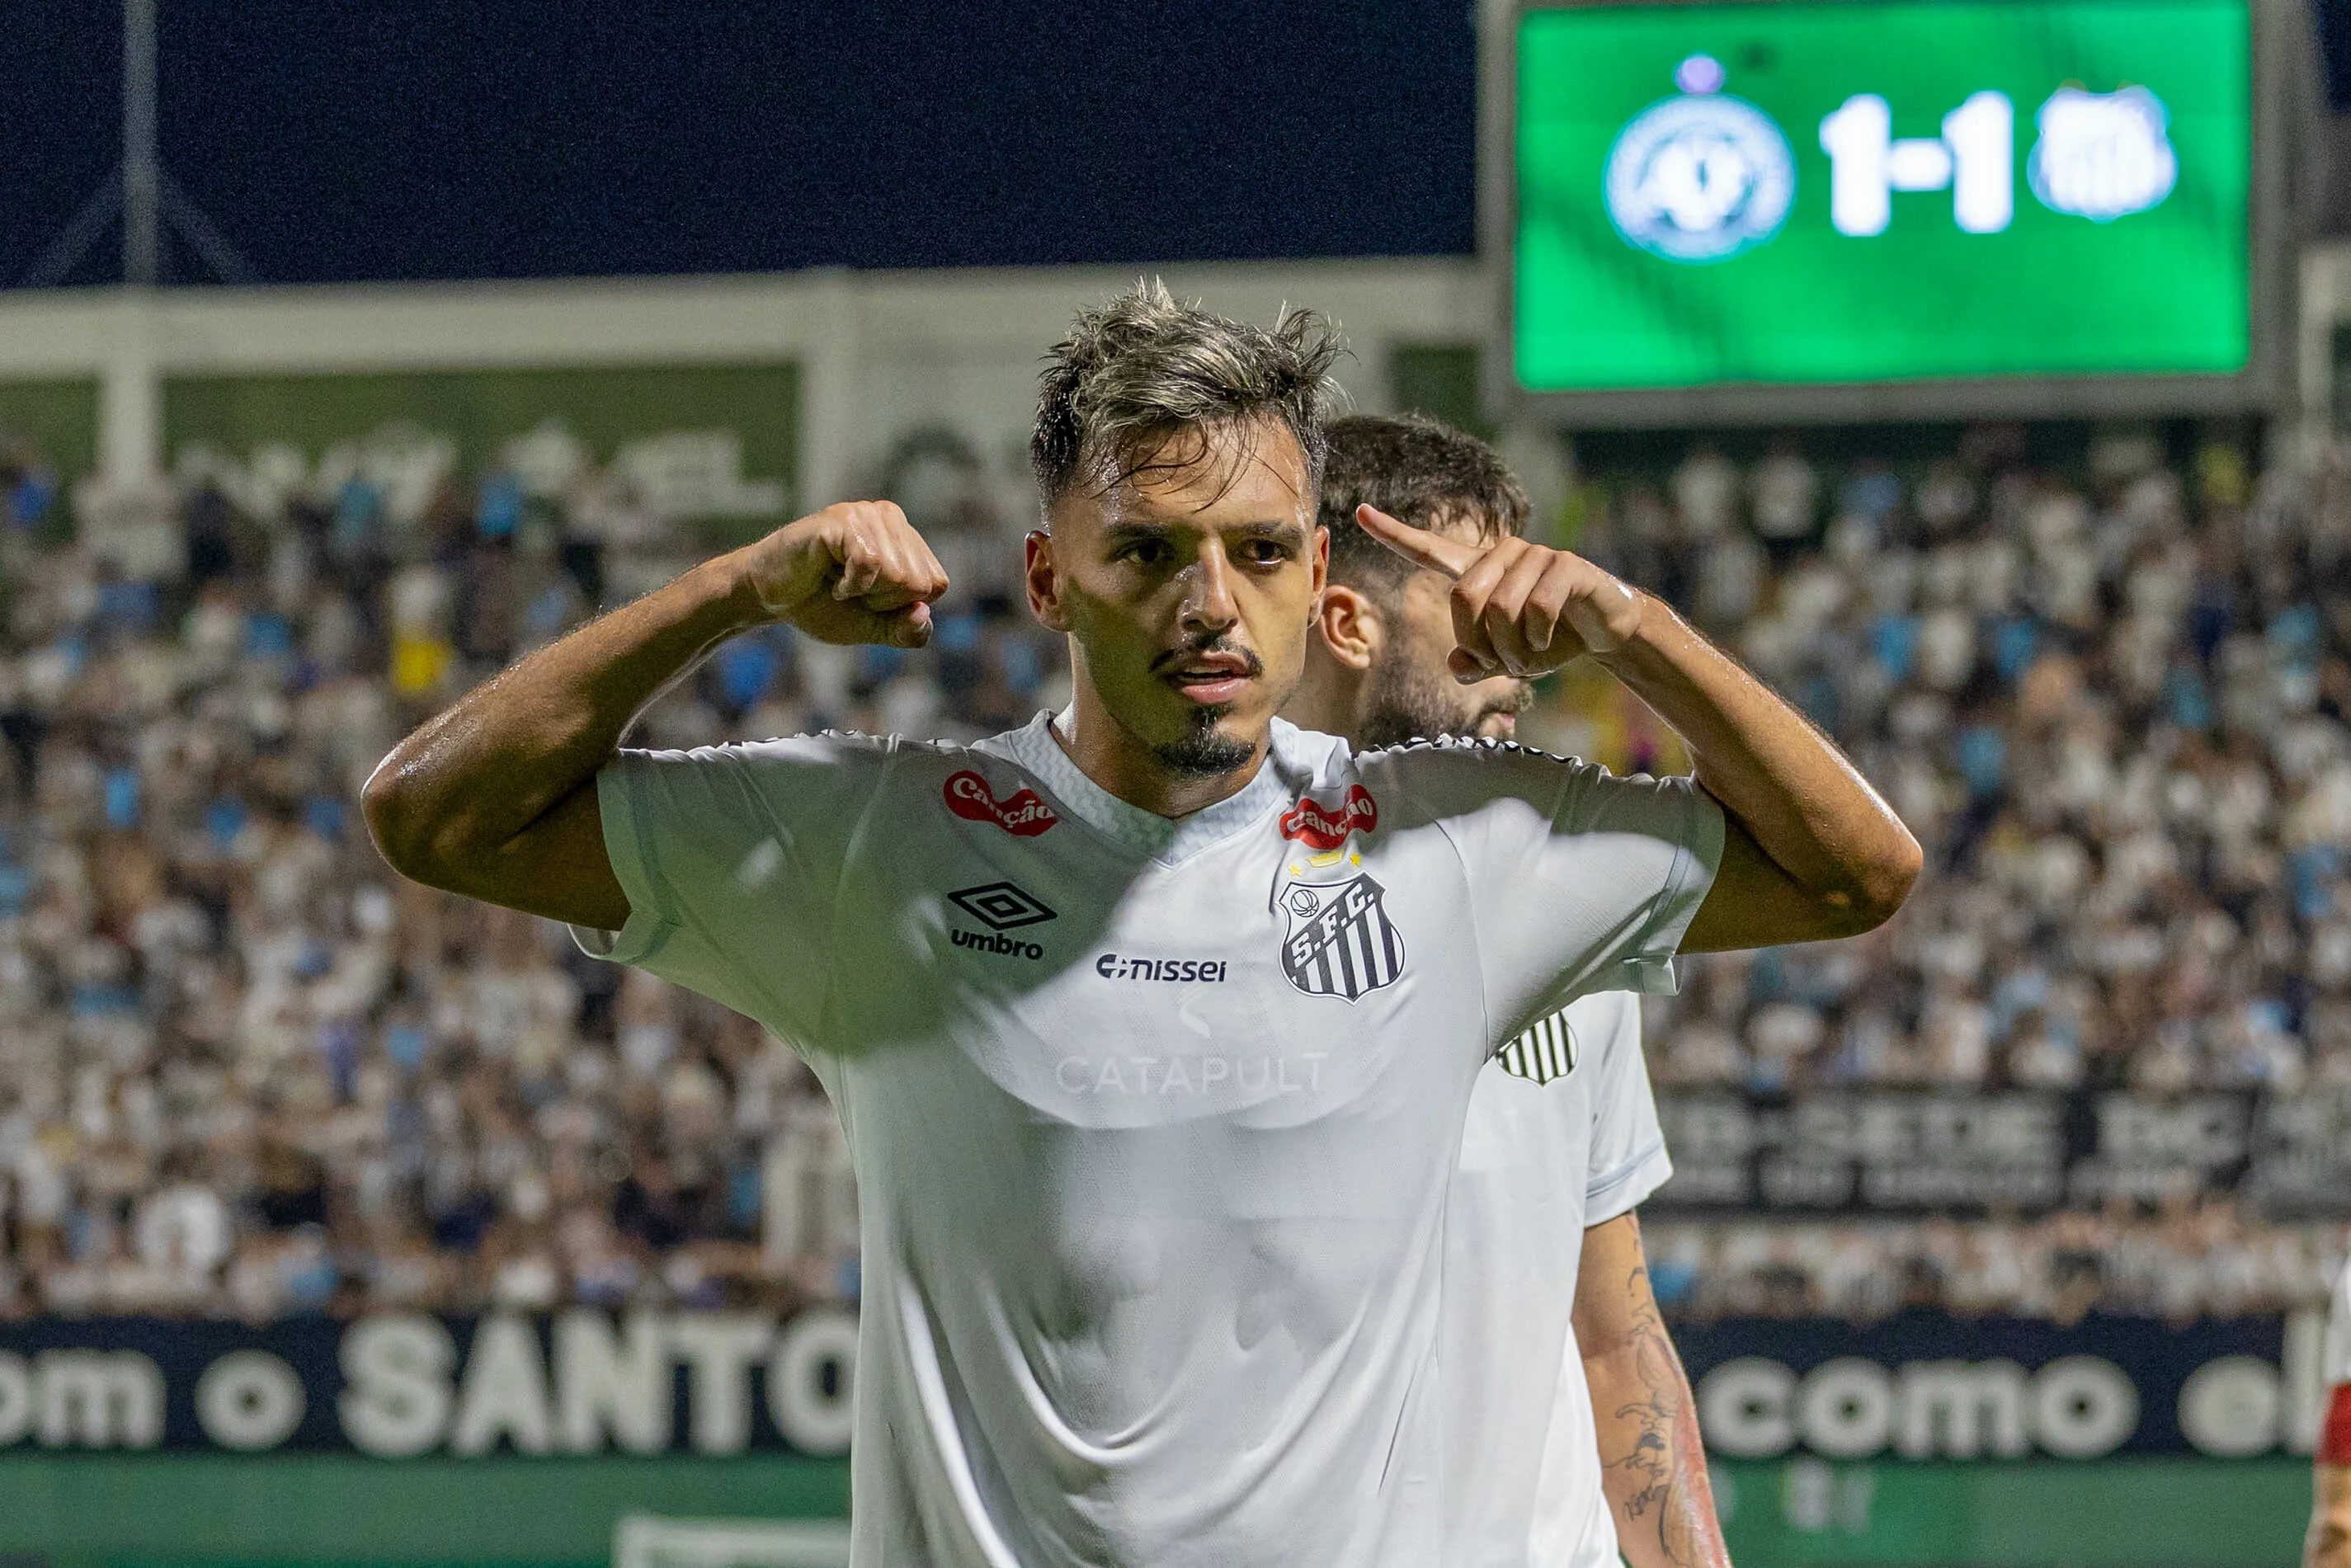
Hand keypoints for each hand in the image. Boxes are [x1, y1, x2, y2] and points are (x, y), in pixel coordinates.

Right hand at [737, 500, 950, 647]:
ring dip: (863, 592)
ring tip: (837, 579)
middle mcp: (891, 518)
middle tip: (849, 588)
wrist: (769, 597)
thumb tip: (923, 613)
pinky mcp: (842, 520)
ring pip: (898, 575)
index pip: (936, 584)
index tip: (869, 598)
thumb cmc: (822, 605)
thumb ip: (908, 631)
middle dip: (882, 600)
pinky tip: (829, 575)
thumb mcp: (874, 627)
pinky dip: (849, 584)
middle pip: (919, 582)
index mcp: (906, 539)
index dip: (901, 605)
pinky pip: (871, 564)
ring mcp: (867, 515)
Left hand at [1354, 504, 1645, 680]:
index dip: (1394, 533)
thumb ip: (1476, 663)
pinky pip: (1537, 606)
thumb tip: (1456, 666)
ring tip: (1528, 656)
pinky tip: (1549, 641)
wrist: (1603, 630)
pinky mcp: (1566, 564)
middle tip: (1501, 662)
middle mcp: (1503, 555)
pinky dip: (1539, 637)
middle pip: (1464, 598)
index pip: (1429, 549)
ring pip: (1502, 608)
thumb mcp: (1506, 659)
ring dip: (1513, 648)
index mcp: (1479, 571)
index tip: (1361, 513)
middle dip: (1480, 642)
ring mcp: (1535, 556)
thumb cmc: (1548, 639)